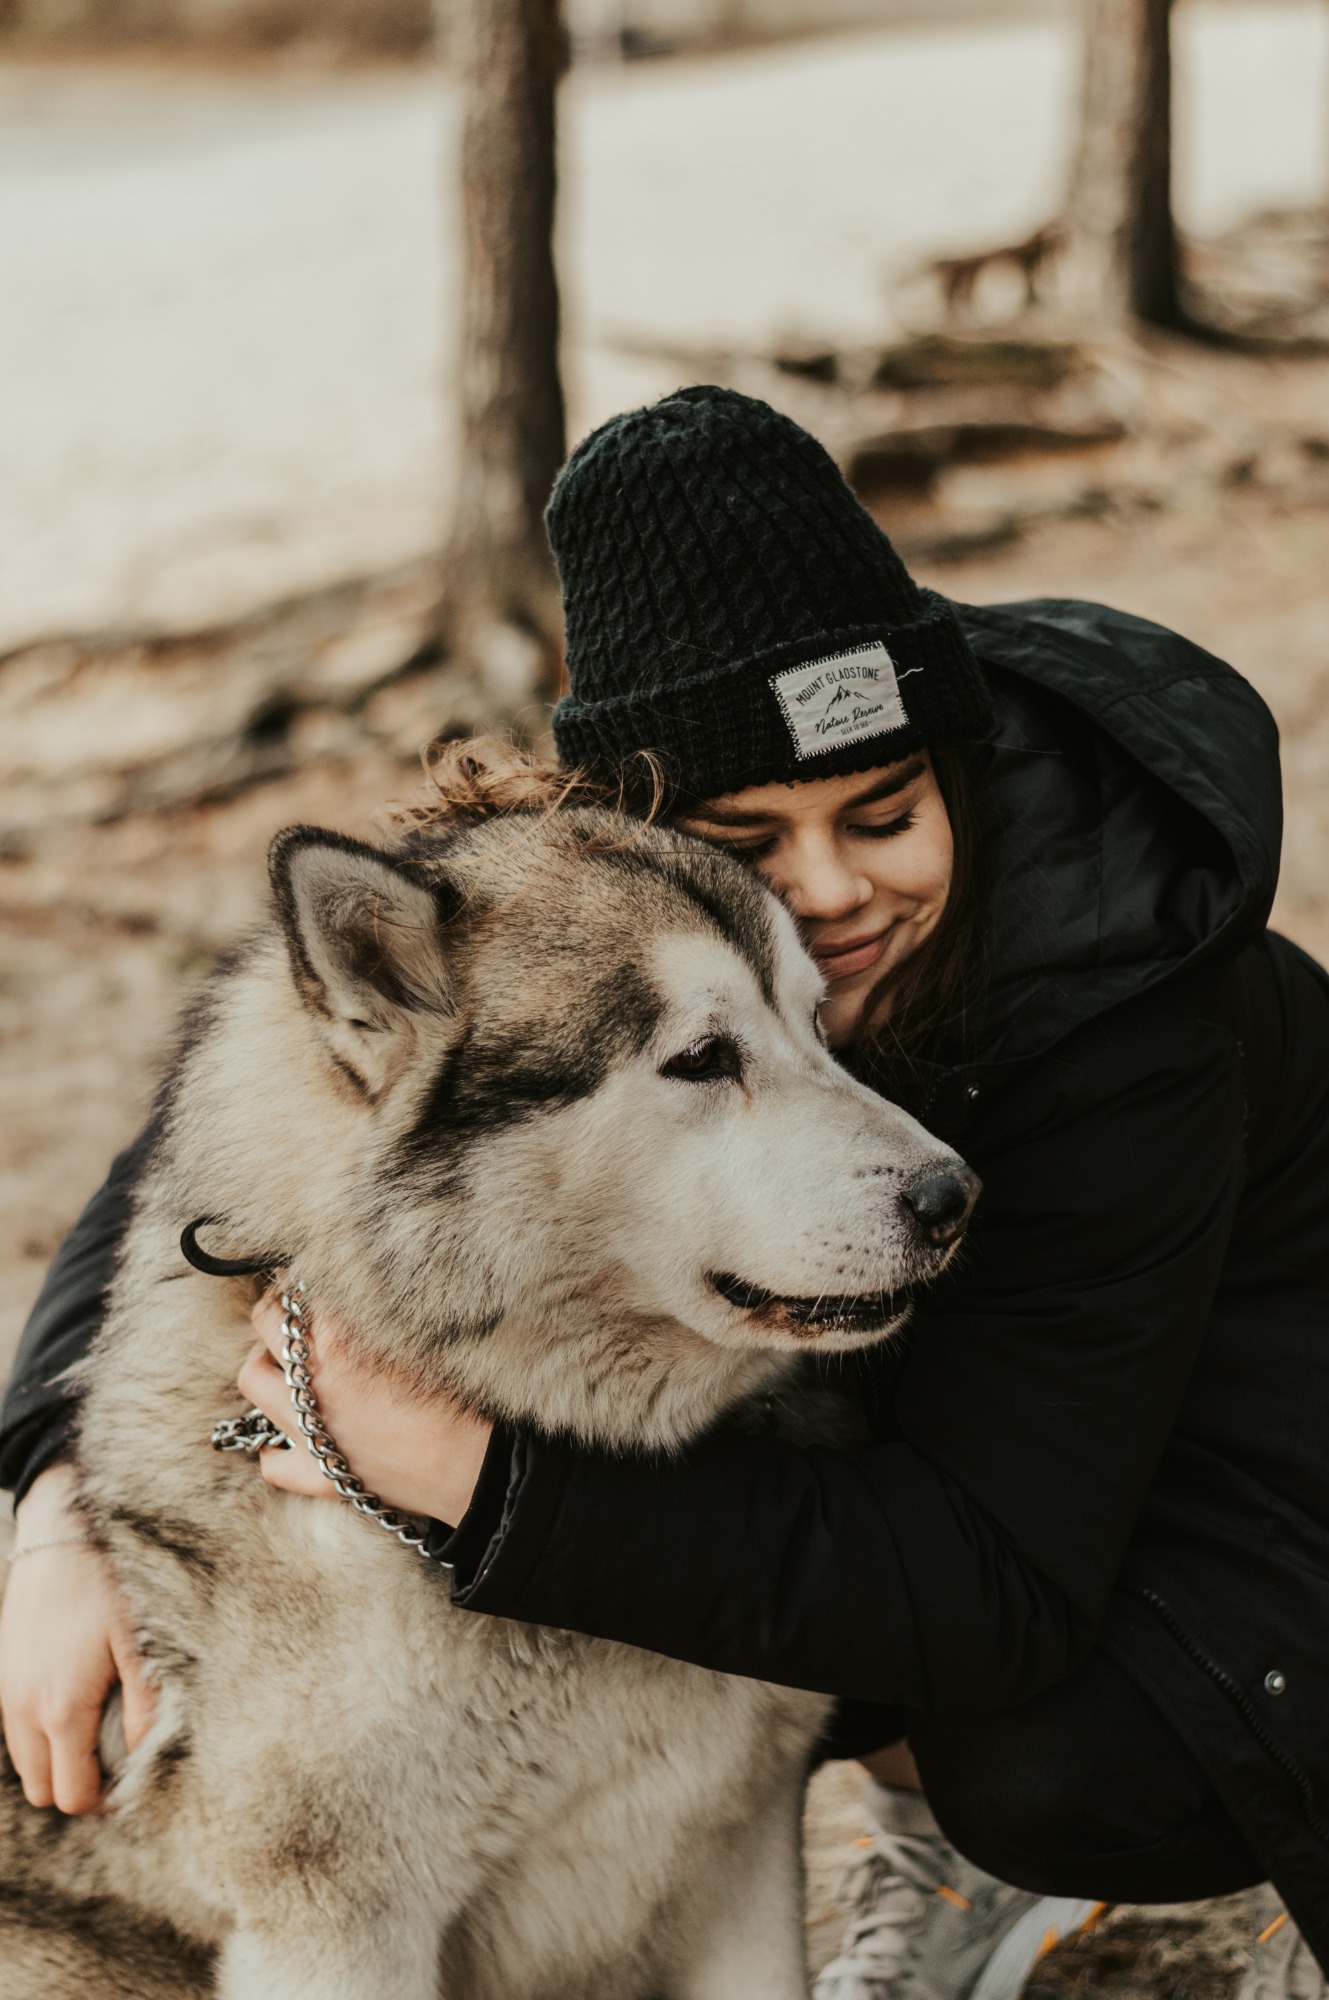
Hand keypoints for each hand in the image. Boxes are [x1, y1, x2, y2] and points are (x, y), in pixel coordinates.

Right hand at [0, 1463, 156, 1812]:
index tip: (136, 1781)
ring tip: (104, 1728)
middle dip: (79, 1786)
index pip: (72, 1796)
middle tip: (121, 1760)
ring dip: (59, 1760)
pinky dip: (43, 1733)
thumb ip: (146, 1707)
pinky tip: (80, 1700)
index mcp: (60, 1710)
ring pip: (26, 1761)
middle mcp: (23, 1710)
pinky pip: (17, 1728)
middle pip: (43, 1789)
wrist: (60, 1529)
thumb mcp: (140, 1643)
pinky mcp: (3, 1671)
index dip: (106, 1801)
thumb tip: (147, 1760)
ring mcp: (6, 1691)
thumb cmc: (109, 1582)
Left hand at [239, 1289, 492, 1528]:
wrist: (484, 1466)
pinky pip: (273, 1463)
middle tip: (302, 1309)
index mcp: (342, 1337)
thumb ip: (383, 1306)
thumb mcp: (428, 1332)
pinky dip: (275, 1448)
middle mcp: (315, 1379)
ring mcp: (310, 1428)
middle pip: (265, 1320)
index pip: (304, 1286)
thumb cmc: (470, 1395)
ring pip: (253, 1379)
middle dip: (281, 1308)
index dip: (313, 1274)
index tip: (324, 1272)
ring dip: (266, 1363)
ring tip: (289, 1364)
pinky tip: (291, 1436)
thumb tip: (364, 1284)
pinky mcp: (319, 1475)